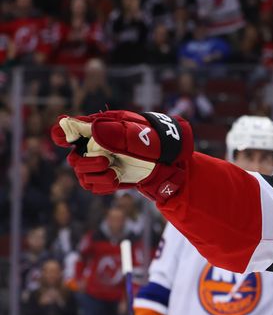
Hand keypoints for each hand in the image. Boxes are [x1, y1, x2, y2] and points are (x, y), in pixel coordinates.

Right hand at [50, 110, 193, 202]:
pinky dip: (103, 184)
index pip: (66, 128)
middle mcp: (93, 146)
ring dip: (96, 175)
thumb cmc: (152, 143)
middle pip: (73, 159)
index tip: (67, 139)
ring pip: (82, 174)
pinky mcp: (104, 178)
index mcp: (96, 128)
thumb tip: (92, 131)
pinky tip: (116, 178)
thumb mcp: (138, 135)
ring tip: (113, 170)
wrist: (167, 163)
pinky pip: (93, 186)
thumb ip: (115, 132)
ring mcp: (97, 163)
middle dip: (87, 163)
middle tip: (106, 160)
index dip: (62, 134)